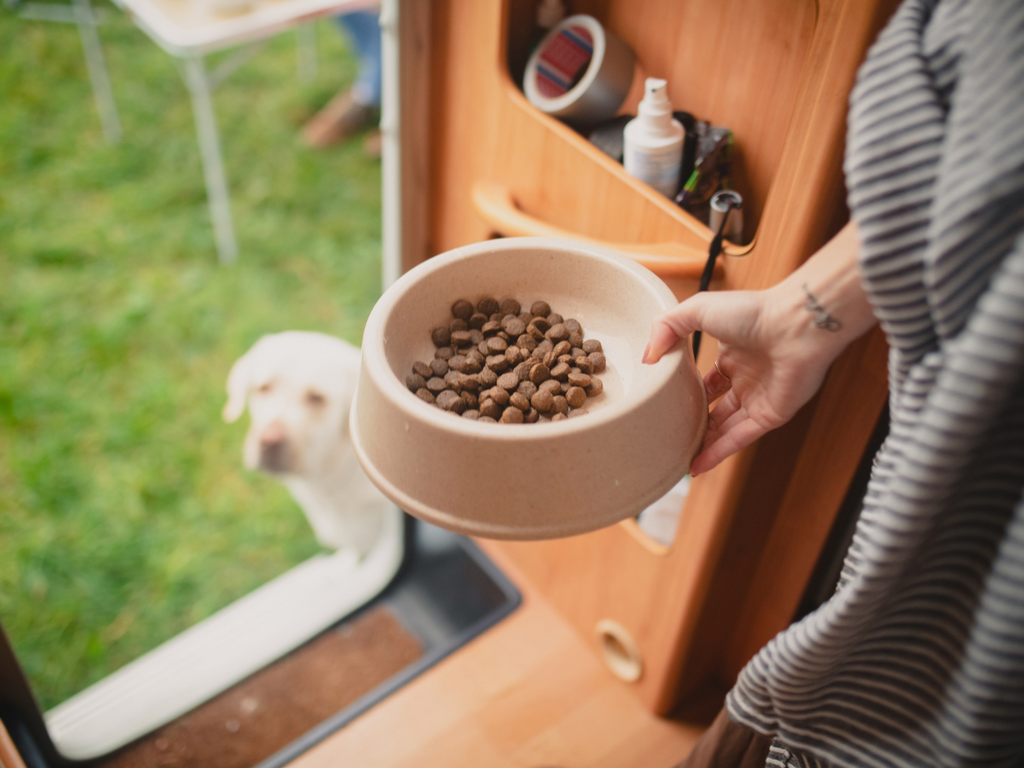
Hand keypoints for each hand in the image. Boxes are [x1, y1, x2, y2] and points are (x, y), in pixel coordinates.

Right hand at [645, 289, 835, 474]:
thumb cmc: (754, 312)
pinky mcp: (770, 416)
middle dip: (696, 422)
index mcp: (733, 354)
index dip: (688, 392)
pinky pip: (740, 439)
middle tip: (671, 436)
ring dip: (703, 443)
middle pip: (716, 408)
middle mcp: (747, 378)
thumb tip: (647, 357)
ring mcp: (759, 398)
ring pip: (725, 428)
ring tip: (678, 458)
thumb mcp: (698, 309)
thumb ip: (667, 327)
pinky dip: (718, 454)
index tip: (667, 404)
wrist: (796, 325)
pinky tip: (696, 465)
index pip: (708, 381)